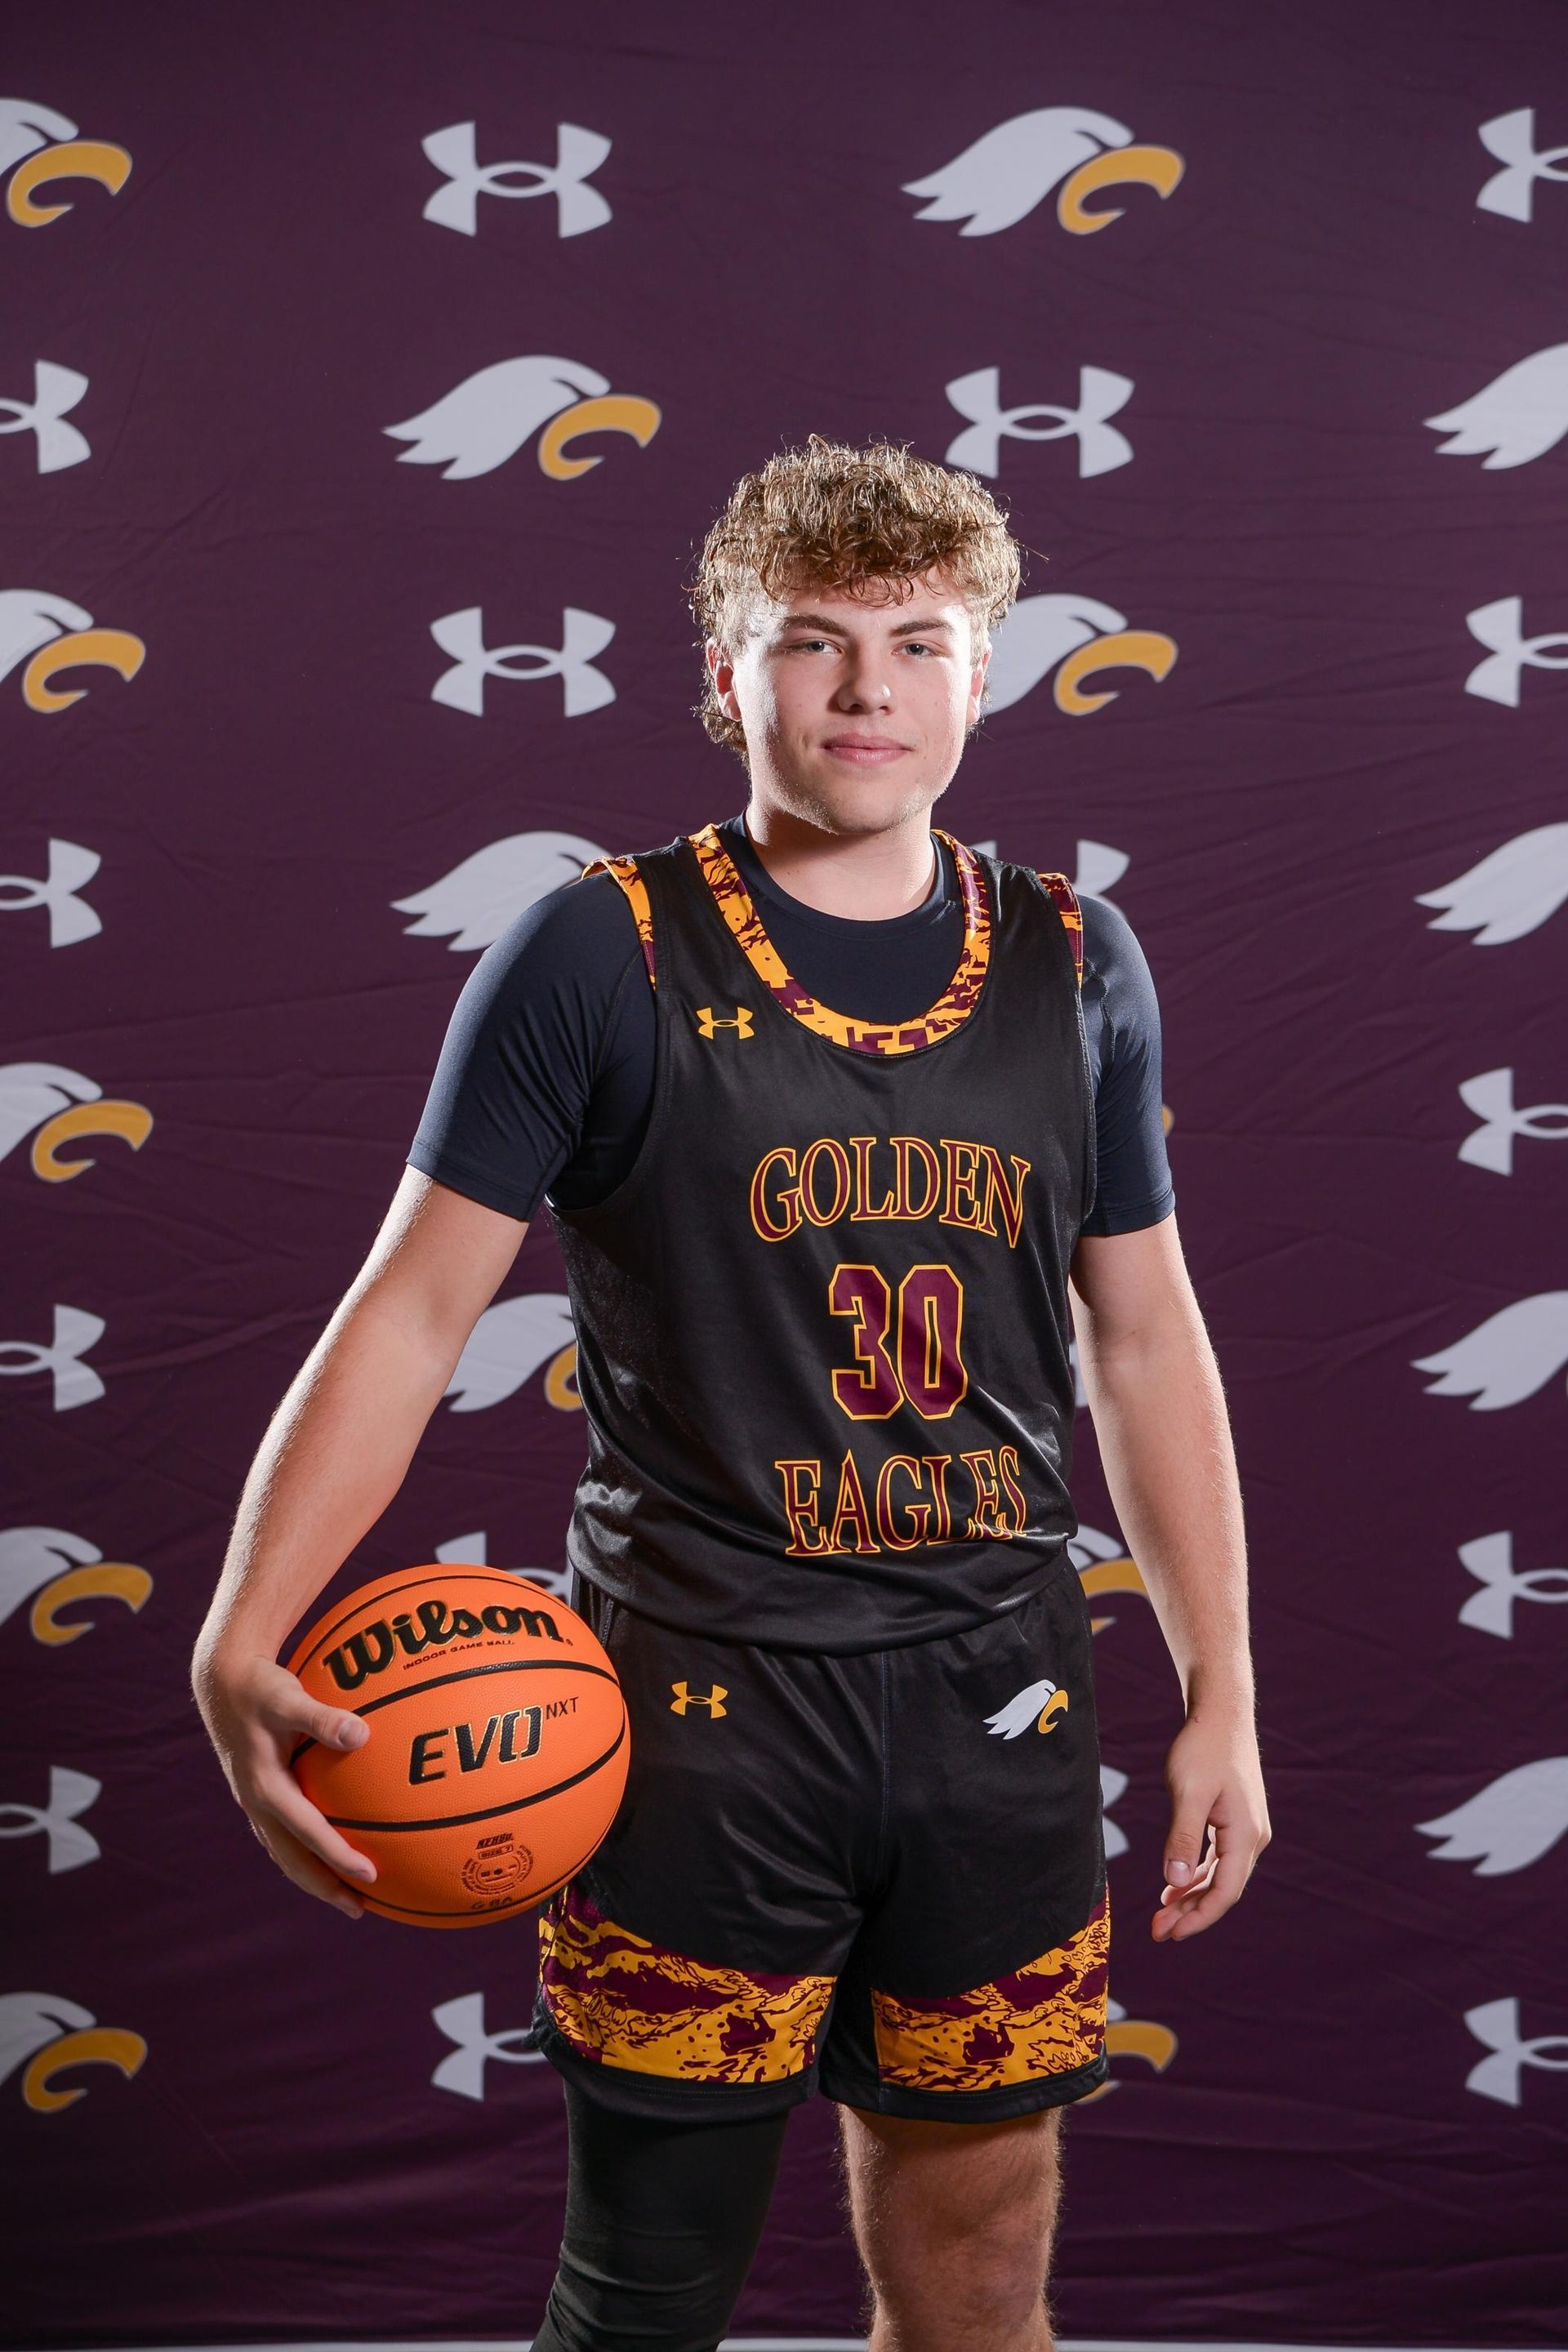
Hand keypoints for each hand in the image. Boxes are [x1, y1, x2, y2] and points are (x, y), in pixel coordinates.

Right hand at [193, 1646, 377, 1919]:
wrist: (221, 1680)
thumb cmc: (260, 1687)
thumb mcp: (288, 1697)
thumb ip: (322, 1718)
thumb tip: (362, 1734)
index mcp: (264, 1787)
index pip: (307, 1832)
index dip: (338, 1857)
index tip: (370, 1876)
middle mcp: (257, 1803)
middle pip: (291, 1859)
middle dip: (325, 1886)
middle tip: (360, 1909)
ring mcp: (255, 1802)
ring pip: (285, 1852)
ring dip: (314, 1875)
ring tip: (348, 1894)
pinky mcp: (258, 1794)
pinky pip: (284, 1834)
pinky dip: (306, 1851)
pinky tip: (329, 1851)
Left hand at [1152, 1705, 1268, 1942]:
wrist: (1220, 1713)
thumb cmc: (1203, 1748)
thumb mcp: (1188, 1792)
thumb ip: (1182, 1837)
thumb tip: (1173, 1881)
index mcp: (1245, 1835)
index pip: (1225, 1892)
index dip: (1198, 1917)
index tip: (1169, 1933)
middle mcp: (1252, 1837)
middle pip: (1223, 1888)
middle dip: (1191, 1912)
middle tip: (1158, 1930)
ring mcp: (1245, 1828)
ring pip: (1220, 1875)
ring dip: (1192, 1895)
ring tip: (1163, 1912)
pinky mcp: (1234, 1819)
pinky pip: (1217, 1858)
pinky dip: (1196, 1874)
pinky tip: (1175, 1884)